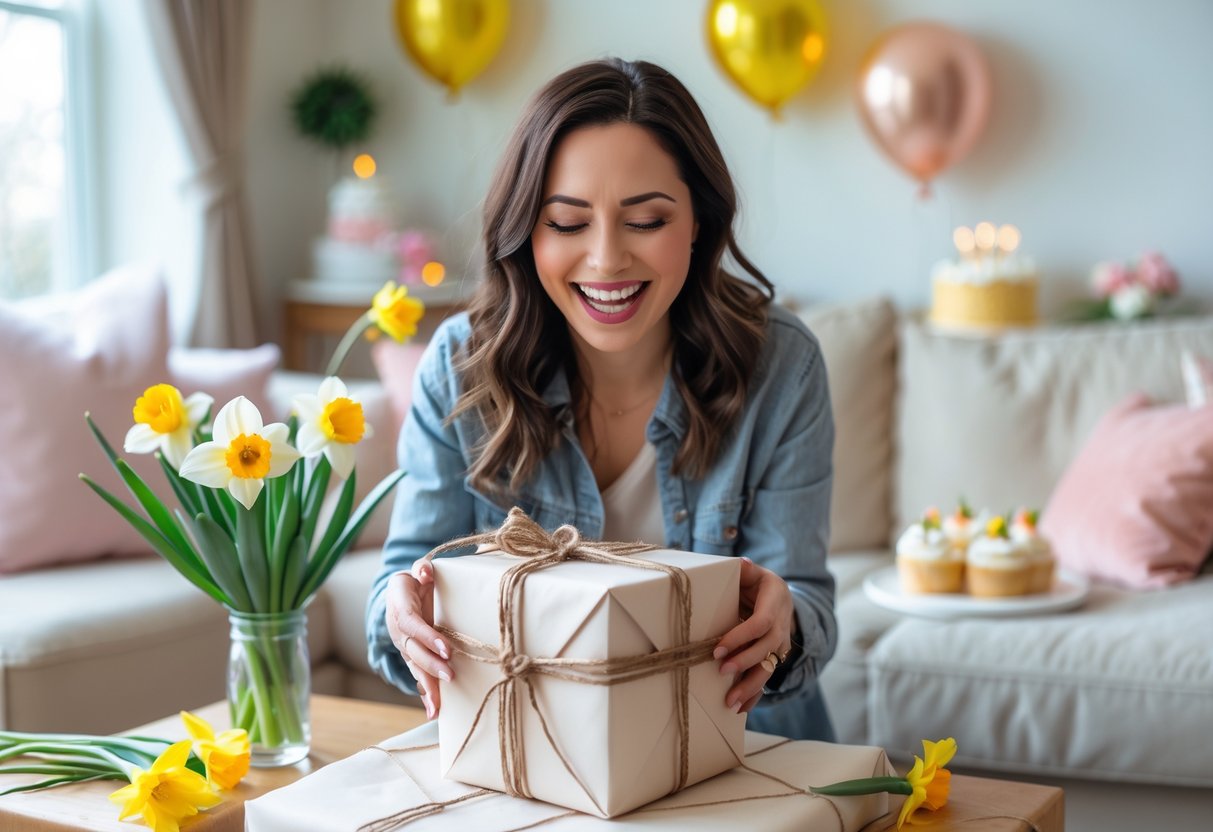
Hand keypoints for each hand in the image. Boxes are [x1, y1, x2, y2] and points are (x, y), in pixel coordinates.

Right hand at [384, 559, 453, 719]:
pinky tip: (433, 710)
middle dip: (431, 665)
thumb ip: (422, 569)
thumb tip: (425, 572)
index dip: (428, 637)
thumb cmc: (415, 581)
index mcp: (400, 606)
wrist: (400, 594)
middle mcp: (399, 630)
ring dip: (427, 685)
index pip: (413, 624)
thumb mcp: (417, 570)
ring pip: (414, 667)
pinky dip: (425, 693)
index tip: (446, 648)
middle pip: (413, 651)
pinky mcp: (412, 656)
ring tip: (438, 706)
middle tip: (451, 675)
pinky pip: (417, 674)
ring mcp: (404, 645)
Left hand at [713, 556, 793, 713]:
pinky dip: (755, 695)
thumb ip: (745, 570)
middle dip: (744, 662)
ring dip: (750, 687)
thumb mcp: (754, 574)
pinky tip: (742, 709)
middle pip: (766, 649)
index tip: (718, 648)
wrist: (780, 599)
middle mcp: (782, 627)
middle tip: (722, 671)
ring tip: (731, 702)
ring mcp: (780, 645)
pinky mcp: (773, 658)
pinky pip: (766, 678)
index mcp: (776, 602)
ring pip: (768, 669)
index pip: (761, 623)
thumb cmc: (758, 584)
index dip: (741, 636)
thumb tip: (741, 565)